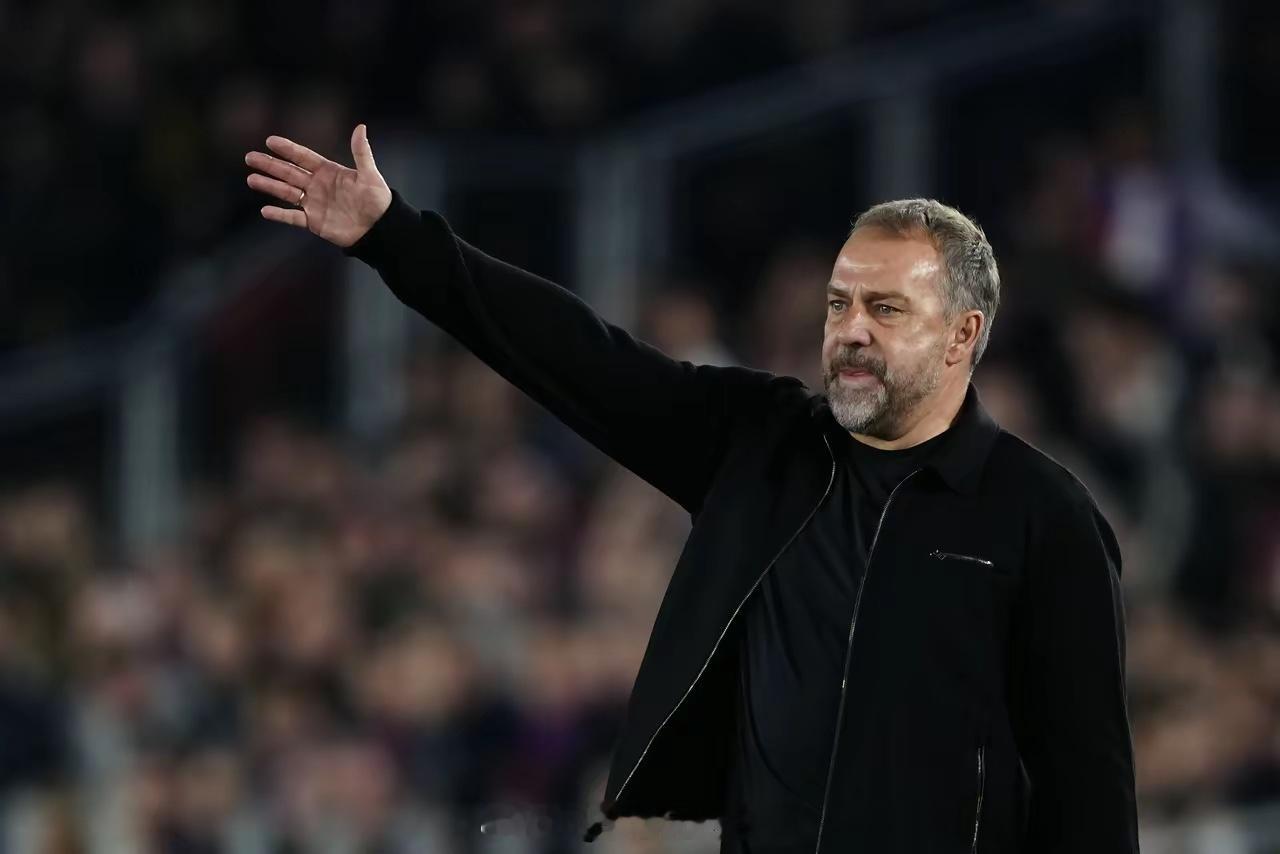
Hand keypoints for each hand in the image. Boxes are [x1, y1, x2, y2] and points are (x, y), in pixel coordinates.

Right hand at [244, 123, 392, 247]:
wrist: (379, 228)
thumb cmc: (377, 200)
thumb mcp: (369, 175)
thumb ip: (361, 152)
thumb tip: (361, 127)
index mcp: (328, 171)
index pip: (303, 157)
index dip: (288, 149)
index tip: (270, 141)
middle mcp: (317, 185)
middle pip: (289, 172)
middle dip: (270, 164)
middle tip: (250, 157)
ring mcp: (314, 203)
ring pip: (286, 192)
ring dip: (269, 186)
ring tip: (251, 179)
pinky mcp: (314, 221)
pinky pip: (293, 217)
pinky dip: (280, 215)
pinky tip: (265, 210)